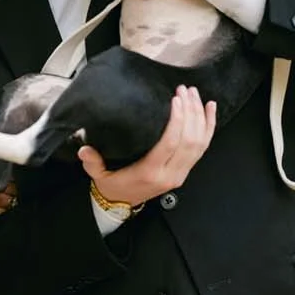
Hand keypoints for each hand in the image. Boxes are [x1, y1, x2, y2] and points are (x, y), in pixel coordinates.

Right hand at [78, 85, 216, 206]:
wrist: (122, 203)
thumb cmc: (112, 185)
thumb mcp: (98, 175)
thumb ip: (92, 162)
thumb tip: (84, 148)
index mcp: (149, 172)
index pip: (170, 143)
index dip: (177, 120)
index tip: (175, 99)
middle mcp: (169, 174)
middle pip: (189, 140)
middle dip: (190, 112)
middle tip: (184, 90)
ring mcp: (180, 173)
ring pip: (200, 142)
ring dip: (200, 116)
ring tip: (194, 94)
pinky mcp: (186, 171)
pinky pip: (203, 147)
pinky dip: (209, 127)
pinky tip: (210, 109)